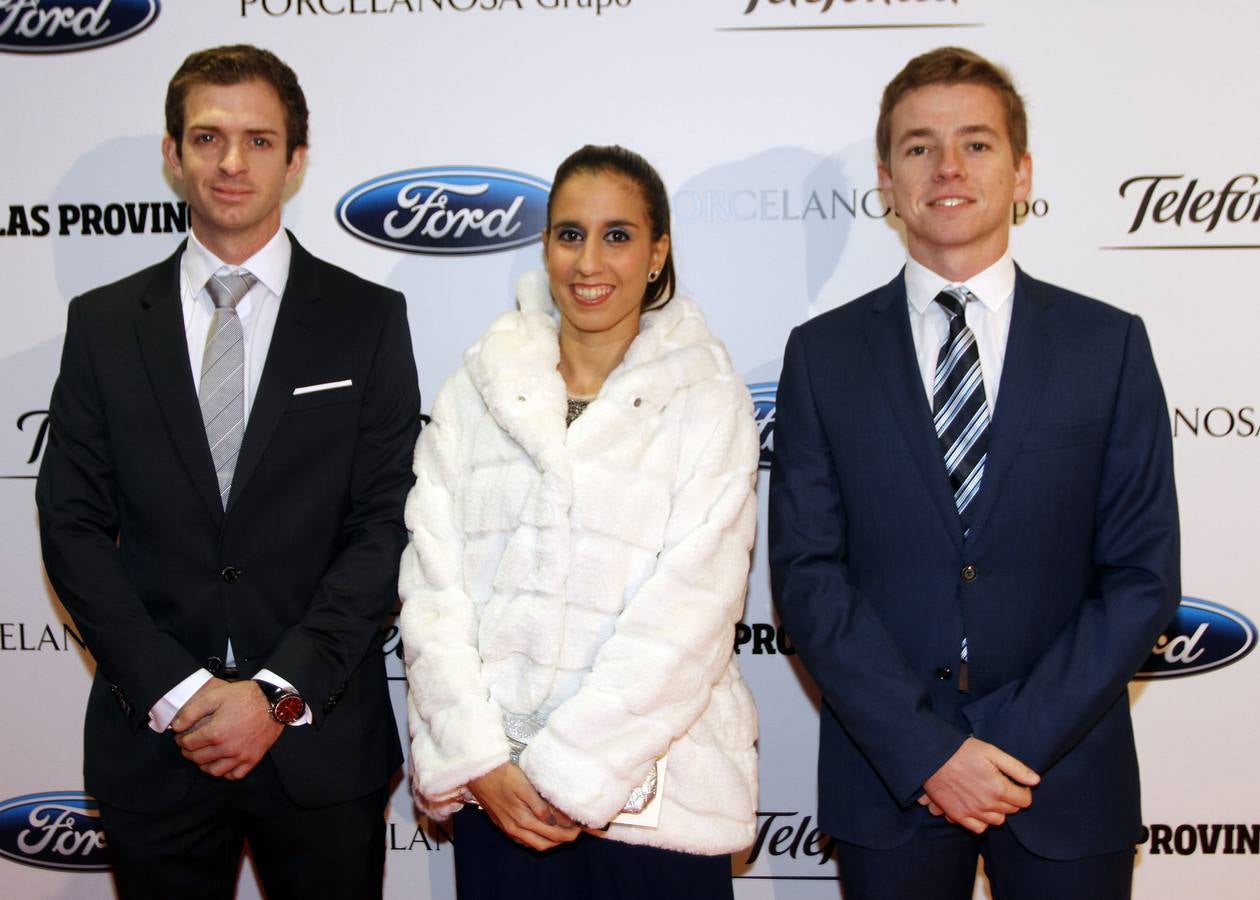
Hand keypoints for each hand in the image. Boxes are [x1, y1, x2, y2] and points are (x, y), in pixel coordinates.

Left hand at [171, 678, 282, 780]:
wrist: (275, 702)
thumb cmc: (245, 697)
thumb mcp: (216, 696)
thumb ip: (192, 711)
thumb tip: (176, 726)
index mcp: (216, 733)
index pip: (188, 744)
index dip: (180, 740)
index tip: (181, 736)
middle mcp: (227, 748)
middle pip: (198, 758)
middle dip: (189, 752)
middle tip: (189, 746)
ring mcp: (241, 756)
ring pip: (214, 771)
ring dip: (204, 765)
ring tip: (203, 756)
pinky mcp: (252, 759)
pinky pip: (234, 775)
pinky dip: (225, 773)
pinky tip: (222, 763)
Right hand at [467, 763, 579, 850]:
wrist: (480, 773)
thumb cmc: (503, 776)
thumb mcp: (525, 788)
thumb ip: (540, 807)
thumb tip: (555, 824)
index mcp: (523, 821)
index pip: (552, 836)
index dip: (569, 835)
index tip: (580, 829)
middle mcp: (515, 829)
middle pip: (544, 844)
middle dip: (561, 840)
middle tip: (574, 831)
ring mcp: (507, 829)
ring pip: (533, 844)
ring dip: (549, 840)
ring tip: (561, 830)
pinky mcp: (502, 825)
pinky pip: (522, 839)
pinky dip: (535, 838)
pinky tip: (540, 830)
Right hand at [919, 737, 1040, 833]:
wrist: (931, 757)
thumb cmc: (962, 751)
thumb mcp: (992, 752)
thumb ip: (1016, 767)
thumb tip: (1036, 781)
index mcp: (998, 788)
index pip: (1024, 800)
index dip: (1023, 790)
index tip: (1015, 783)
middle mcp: (987, 804)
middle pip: (1011, 810)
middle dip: (1010, 798)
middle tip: (999, 785)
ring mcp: (972, 812)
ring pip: (997, 820)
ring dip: (997, 810)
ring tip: (988, 796)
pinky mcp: (958, 816)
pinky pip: (978, 828)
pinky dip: (982, 821)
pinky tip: (978, 807)